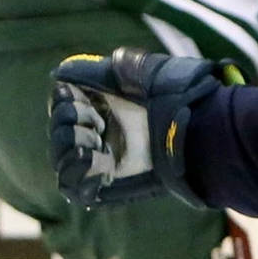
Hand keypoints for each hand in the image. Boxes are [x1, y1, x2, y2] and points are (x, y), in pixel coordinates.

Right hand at [51, 48, 233, 207]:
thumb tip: (61, 72)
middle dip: (66, 121)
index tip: (77, 95)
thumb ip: (104, 70)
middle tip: (96, 120)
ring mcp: (102, 163)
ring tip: (96, 140)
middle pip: (58, 131)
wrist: (199, 131)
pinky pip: (72, 186)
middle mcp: (101, 136)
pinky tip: (95, 157)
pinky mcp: (106, 187)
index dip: (63, 101)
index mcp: (106, 107)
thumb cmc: (176, 98)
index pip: (62, 105)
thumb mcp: (142, 73)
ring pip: (61, 158)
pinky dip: (74, 171)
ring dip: (68, 144)